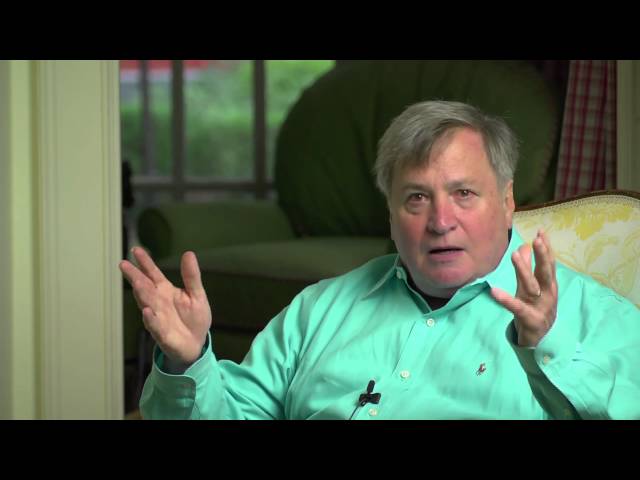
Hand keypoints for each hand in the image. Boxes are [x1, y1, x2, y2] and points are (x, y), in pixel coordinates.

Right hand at [119, 247, 211, 365]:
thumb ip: (191, 276)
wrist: (196, 344)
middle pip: (144, 287)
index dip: (145, 262)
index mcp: (166, 291)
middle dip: (135, 276)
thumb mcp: (197, 294)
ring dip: (141, 294)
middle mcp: (158, 302)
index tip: (135, 250)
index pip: (153, 274)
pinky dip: (150, 319)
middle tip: (124, 264)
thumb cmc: (193, 318)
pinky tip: (147, 311)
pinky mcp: (162, 334)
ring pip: (147, 303)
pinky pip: (155, 326)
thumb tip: (188, 253)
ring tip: (137, 283)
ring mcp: (157, 317)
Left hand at [491, 229, 557, 346]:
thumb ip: (528, 267)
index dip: (546, 248)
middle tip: (538, 240)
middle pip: (546, 272)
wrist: (541, 339)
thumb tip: (524, 246)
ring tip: (514, 255)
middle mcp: (547, 294)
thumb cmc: (535, 308)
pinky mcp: (530, 319)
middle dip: (543, 256)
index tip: (541, 231)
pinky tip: (494, 291)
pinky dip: (506, 299)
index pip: (548, 263)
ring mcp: (540, 307)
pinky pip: (516, 307)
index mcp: (548, 285)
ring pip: (532, 286)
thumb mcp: (531, 287)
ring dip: (524, 271)